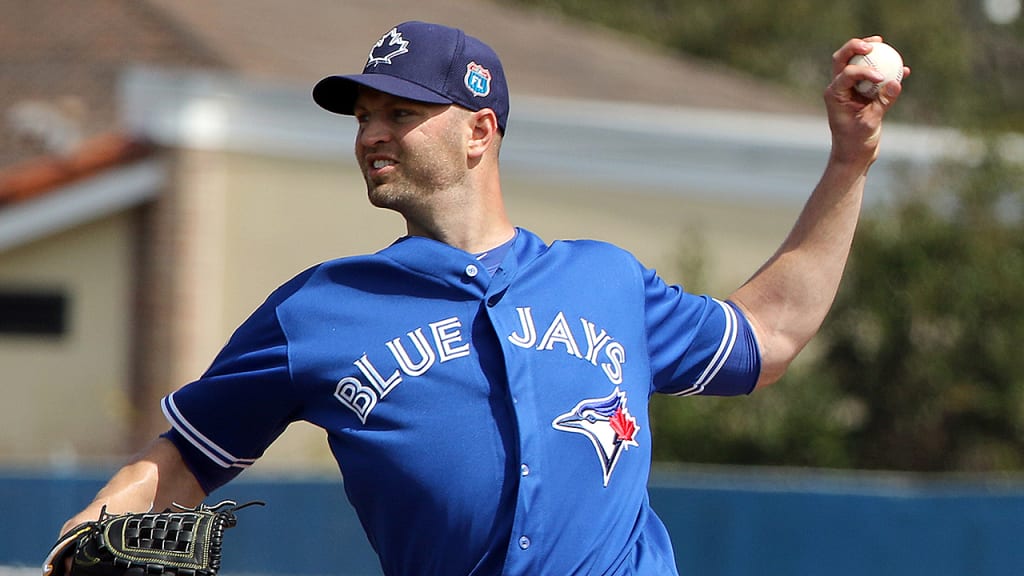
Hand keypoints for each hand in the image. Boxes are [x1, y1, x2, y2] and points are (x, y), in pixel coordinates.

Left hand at [825, 36, 910, 166]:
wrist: (854, 154)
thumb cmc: (856, 142)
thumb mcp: (870, 123)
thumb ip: (883, 102)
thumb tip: (896, 82)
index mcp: (835, 94)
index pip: (847, 74)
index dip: (864, 71)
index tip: (880, 77)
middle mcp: (839, 88)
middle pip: (842, 59)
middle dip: (855, 47)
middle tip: (874, 44)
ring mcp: (849, 90)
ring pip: (855, 64)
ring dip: (868, 52)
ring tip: (882, 43)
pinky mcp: (861, 94)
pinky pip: (872, 78)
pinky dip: (884, 72)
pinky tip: (903, 71)